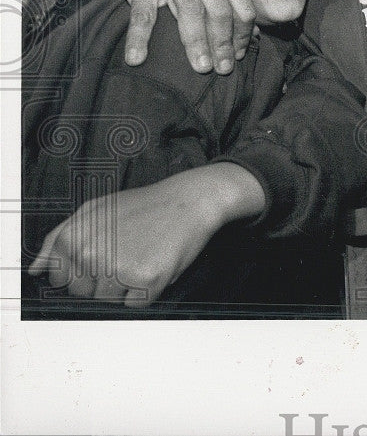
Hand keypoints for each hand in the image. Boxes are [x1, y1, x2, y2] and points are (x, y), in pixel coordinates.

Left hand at [27, 163, 266, 306]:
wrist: (188, 201)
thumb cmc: (144, 205)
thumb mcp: (93, 210)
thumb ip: (58, 239)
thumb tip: (37, 268)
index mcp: (72, 238)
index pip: (61, 280)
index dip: (83, 273)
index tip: (101, 259)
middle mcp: (90, 254)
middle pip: (84, 294)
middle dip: (103, 281)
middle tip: (126, 254)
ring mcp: (116, 268)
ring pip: (109, 302)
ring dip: (125, 287)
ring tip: (141, 257)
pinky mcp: (144, 280)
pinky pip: (135, 305)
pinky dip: (146, 292)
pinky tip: (153, 265)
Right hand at [103, 0, 255, 73]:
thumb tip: (253, 35)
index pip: (242, 6)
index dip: (243, 35)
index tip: (239, 55)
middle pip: (219, 11)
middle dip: (224, 44)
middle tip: (223, 69)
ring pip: (189, 12)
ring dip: (196, 43)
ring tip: (201, 68)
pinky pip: (143, 14)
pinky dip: (139, 38)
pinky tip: (137, 58)